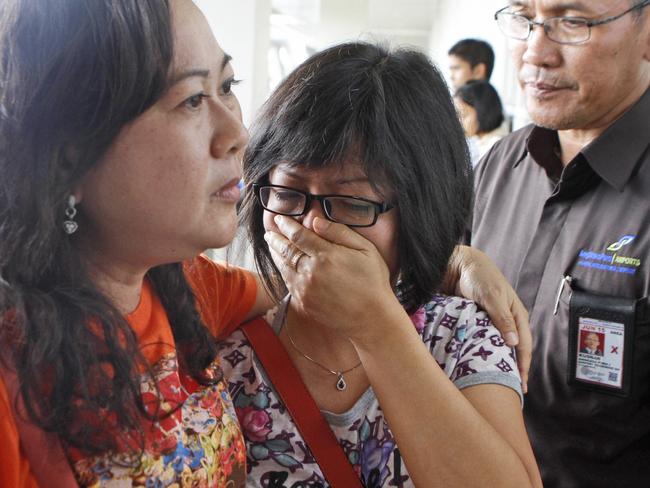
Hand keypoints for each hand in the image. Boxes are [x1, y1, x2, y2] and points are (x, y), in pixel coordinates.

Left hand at [263, 215, 401, 341]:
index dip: (286, 225)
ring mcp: (305, 288)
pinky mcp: (303, 302)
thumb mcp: (365, 250)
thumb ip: (339, 232)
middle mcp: (311, 271)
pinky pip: (287, 281)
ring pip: (283, 266)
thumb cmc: (372, 282)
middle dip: (276, 238)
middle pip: (285, 250)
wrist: (371, 319)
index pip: (298, 235)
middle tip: (270, 230)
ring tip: (272, 243)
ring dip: (275, 252)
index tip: (280, 218)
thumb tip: (316, 220)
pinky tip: (283, 264)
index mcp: (327, 255)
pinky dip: (281, 269)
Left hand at [442, 245, 530, 392]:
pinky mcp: (476, 323)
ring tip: (494, 384)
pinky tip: (476, 366)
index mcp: (516, 315)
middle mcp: (506, 321)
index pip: (523, 346)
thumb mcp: (492, 296)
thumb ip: (502, 317)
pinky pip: (480, 342)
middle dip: (512, 370)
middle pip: (512, 351)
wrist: (457, 265)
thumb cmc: (478, 276)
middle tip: (509, 392)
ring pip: (496, 348)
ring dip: (496, 364)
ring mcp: (490, 323)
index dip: (524, 366)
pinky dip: (480, 354)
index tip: (522, 385)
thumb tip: (513, 343)